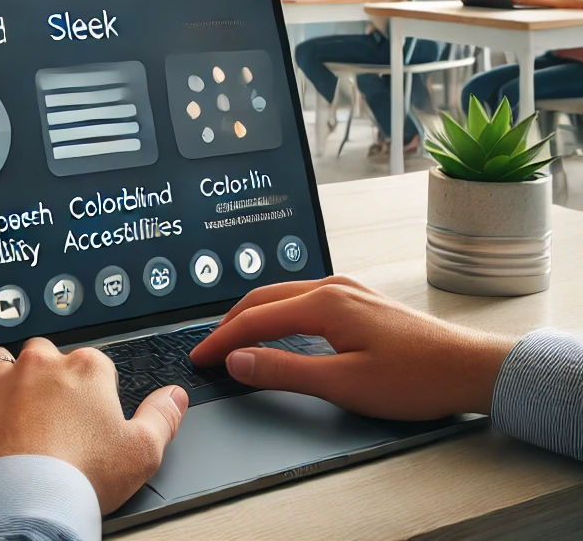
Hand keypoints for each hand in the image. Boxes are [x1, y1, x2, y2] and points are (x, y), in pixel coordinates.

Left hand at [0, 338, 187, 512]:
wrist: (23, 505)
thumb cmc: (81, 477)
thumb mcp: (142, 452)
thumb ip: (162, 417)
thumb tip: (175, 397)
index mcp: (85, 370)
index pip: (95, 362)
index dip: (95, 388)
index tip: (93, 412)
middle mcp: (39, 366)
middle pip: (44, 354)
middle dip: (47, 375)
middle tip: (54, 410)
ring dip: (3, 376)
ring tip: (11, 402)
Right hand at [190, 277, 515, 419]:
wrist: (470, 368)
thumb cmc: (416, 377)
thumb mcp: (344, 383)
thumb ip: (285, 370)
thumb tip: (239, 361)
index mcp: (325, 303)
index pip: (256, 318)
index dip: (223, 339)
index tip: (201, 357)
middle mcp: (333, 286)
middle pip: (265, 297)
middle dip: (232, 321)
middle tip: (210, 347)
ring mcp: (348, 289)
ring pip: (285, 294)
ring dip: (255, 313)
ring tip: (236, 337)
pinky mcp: (360, 300)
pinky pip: (304, 297)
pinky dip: (279, 311)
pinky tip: (280, 326)